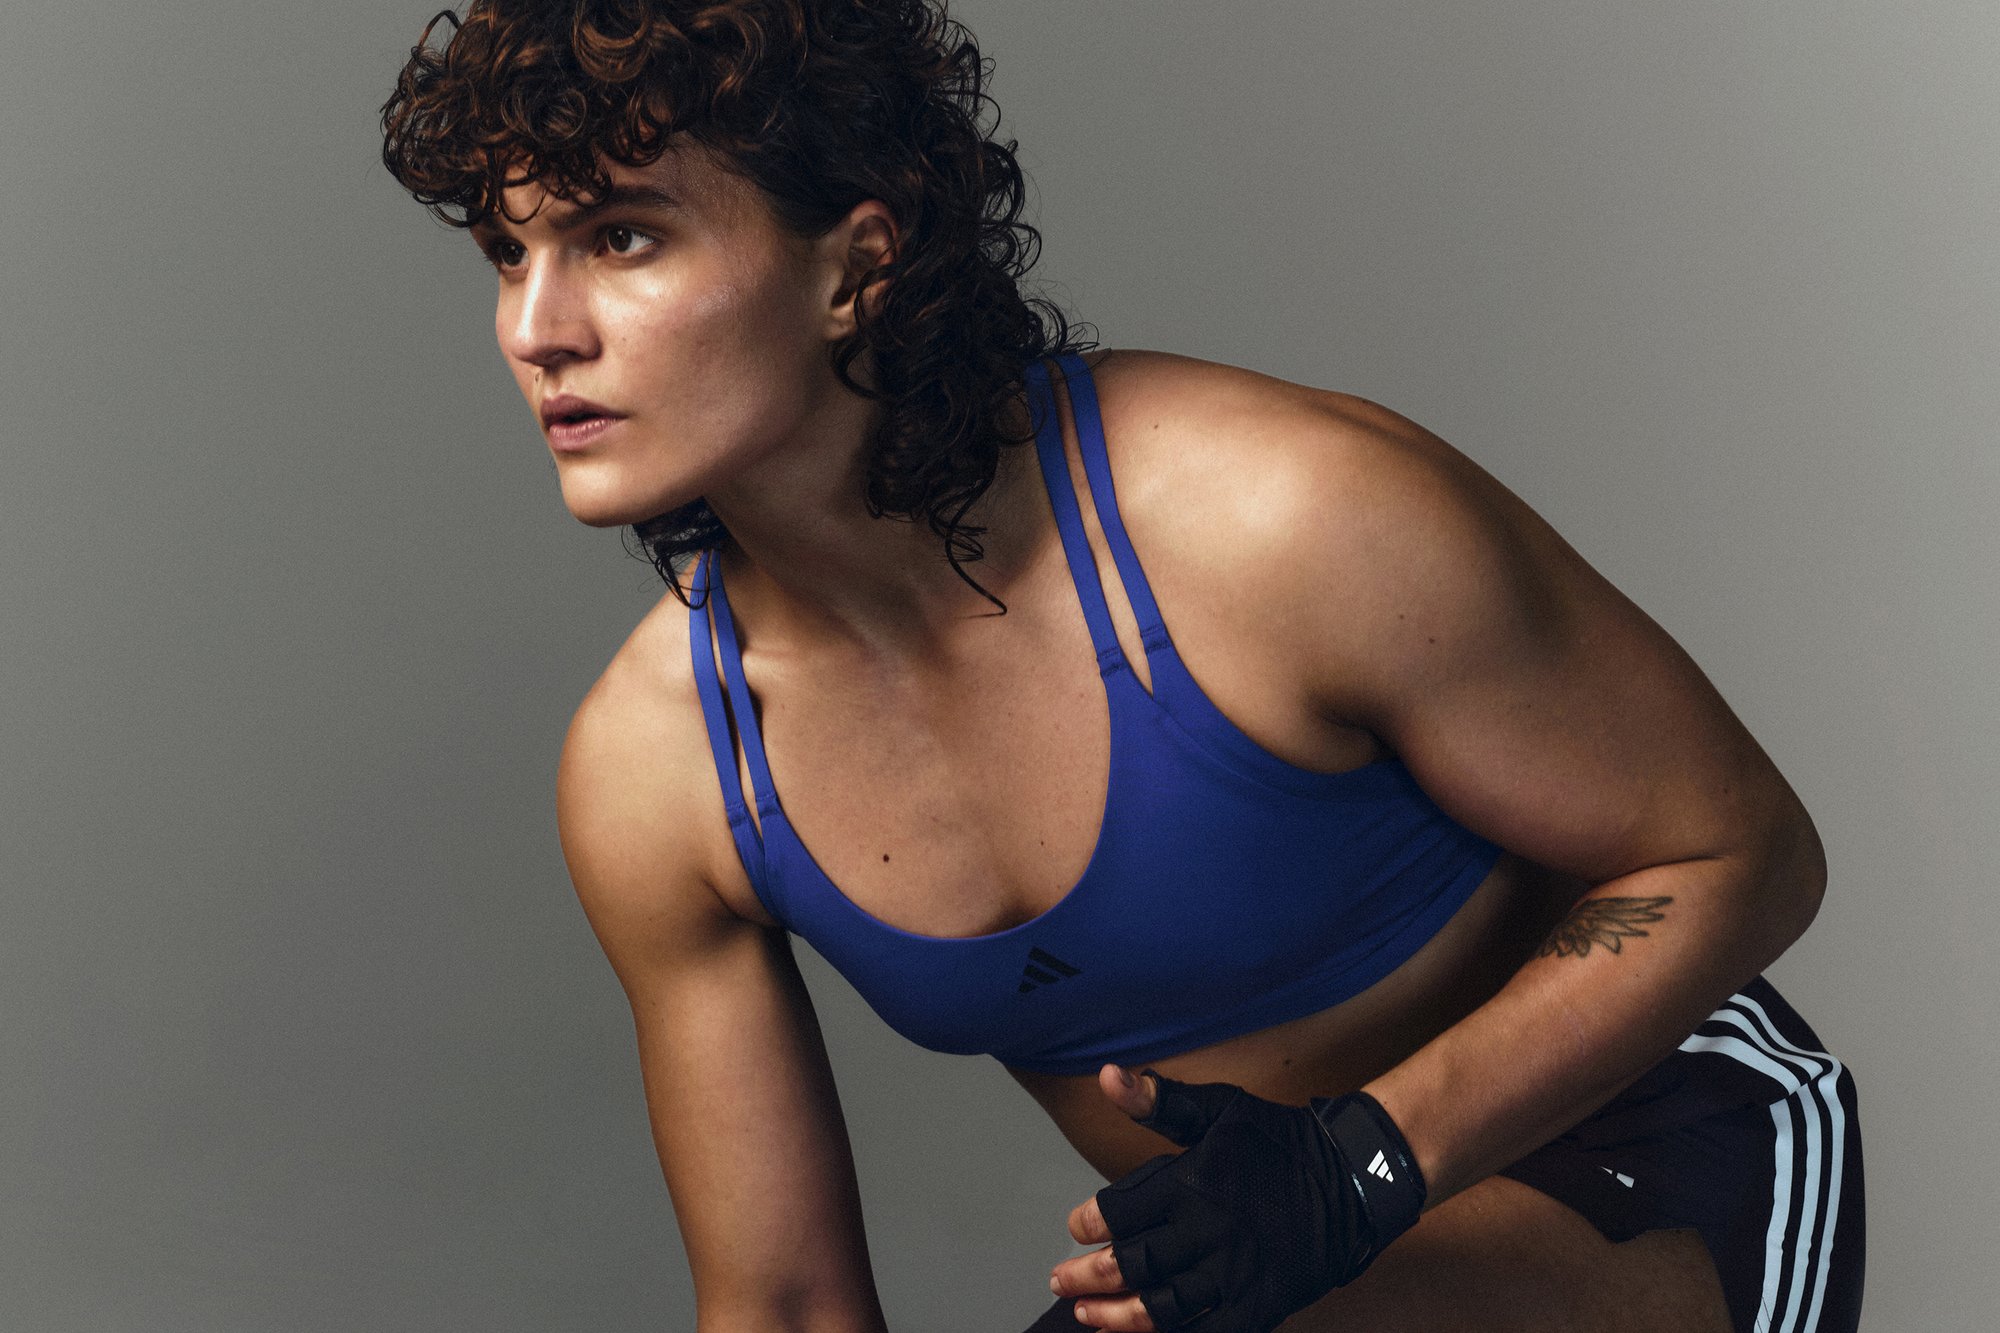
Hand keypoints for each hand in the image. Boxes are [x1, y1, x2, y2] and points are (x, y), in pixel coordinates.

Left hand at [1043, 1064, 1425, 1331]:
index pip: (1121, 1211)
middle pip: (1131, 1264)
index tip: (1077, 1227)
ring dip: (1117, 1315)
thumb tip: (1109, 1076)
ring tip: (1088, 1315)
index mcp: (1192, 1182)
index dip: (1090, 1222)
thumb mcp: (1218, 1108)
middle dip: (1087, 1276)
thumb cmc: (1278, 1140)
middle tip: (1060, 1280)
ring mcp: (1234, 1272)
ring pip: (1162, 1306)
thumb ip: (1158, 1101)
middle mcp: (1208, 1231)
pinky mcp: (1260, 1302)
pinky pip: (1206, 1329)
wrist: (1352, 1176)